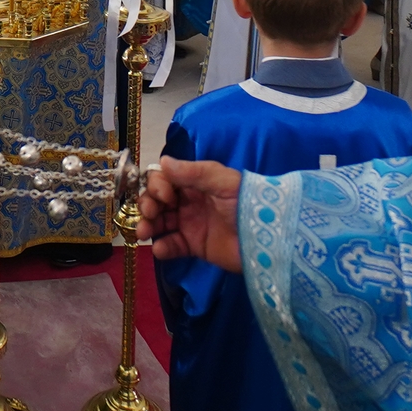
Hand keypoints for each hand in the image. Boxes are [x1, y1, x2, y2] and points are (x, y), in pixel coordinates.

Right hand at [138, 156, 243, 272]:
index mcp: (196, 183)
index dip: (157, 186)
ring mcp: (190, 225)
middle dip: (147, 205)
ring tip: (144, 234)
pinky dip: (163, 247)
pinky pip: (172, 246)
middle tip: (150, 214)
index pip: (165, 180)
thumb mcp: (222, 182)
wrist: (267, 238)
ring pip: (160, 223)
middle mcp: (189, 202)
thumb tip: (162, 162)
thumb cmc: (247, 203)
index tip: (164, 196)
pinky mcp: (194, 247)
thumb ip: (193, 172)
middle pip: (157, 201)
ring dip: (148, 226)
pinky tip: (160, 249)